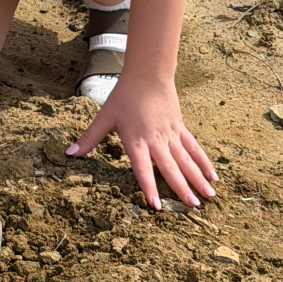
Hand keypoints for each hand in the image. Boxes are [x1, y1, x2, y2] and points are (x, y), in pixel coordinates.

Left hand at [65, 77, 216, 208]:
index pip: (142, 168)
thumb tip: (68, 154)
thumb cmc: (123, 96)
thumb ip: (89, 138)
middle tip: (193, 207)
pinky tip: (213, 175)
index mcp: (136, 140)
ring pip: (186, 160)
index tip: (157, 206)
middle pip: (170, 167)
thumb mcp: (104, 117)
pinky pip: (194, 148)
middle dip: (181, 188)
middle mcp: (156, 140)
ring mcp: (171, 134)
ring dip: (197, 178)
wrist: (148, 74)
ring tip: (209, 196)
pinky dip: (203, 161)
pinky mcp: (180, 128)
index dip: (148, 187)